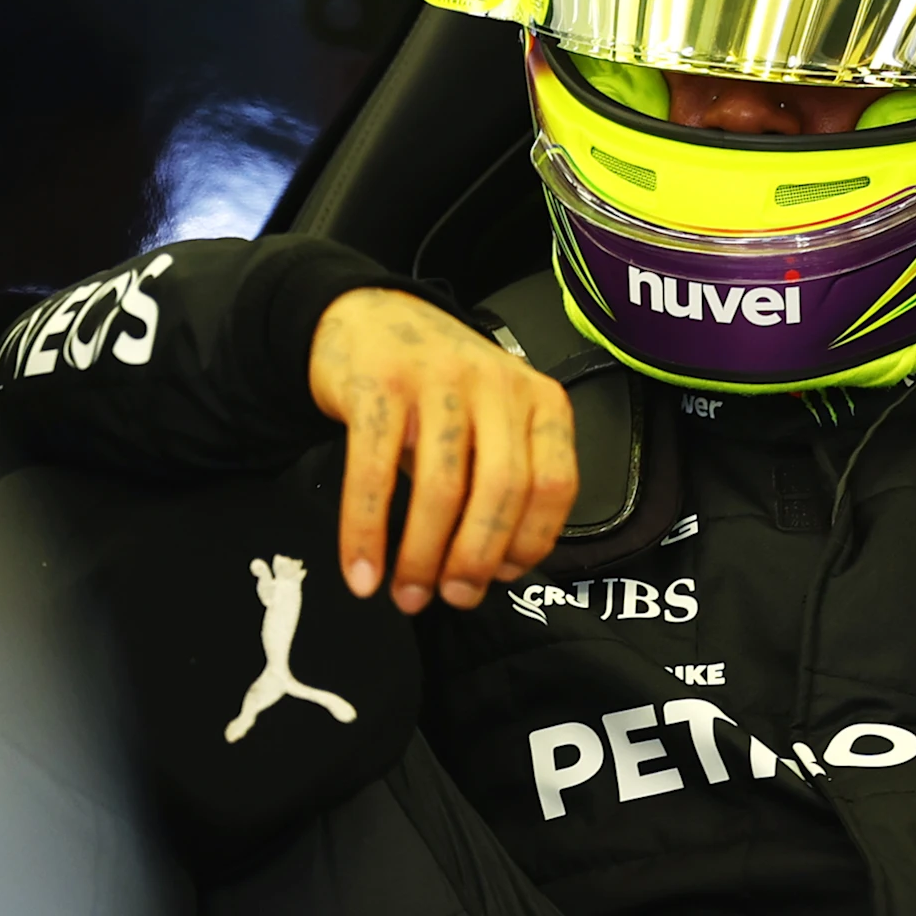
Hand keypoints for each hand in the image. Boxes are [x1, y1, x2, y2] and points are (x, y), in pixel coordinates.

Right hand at [307, 288, 576, 613]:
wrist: (367, 316)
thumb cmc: (435, 387)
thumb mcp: (488, 420)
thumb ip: (500, 479)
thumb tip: (490, 571)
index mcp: (538, 398)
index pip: (555, 484)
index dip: (529, 543)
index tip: (497, 578)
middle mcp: (496, 384)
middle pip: (502, 489)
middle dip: (475, 558)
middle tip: (452, 599)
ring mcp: (437, 379)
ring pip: (442, 486)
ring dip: (421, 555)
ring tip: (406, 596)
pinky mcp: (378, 383)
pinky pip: (372, 471)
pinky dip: (364, 532)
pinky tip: (361, 573)